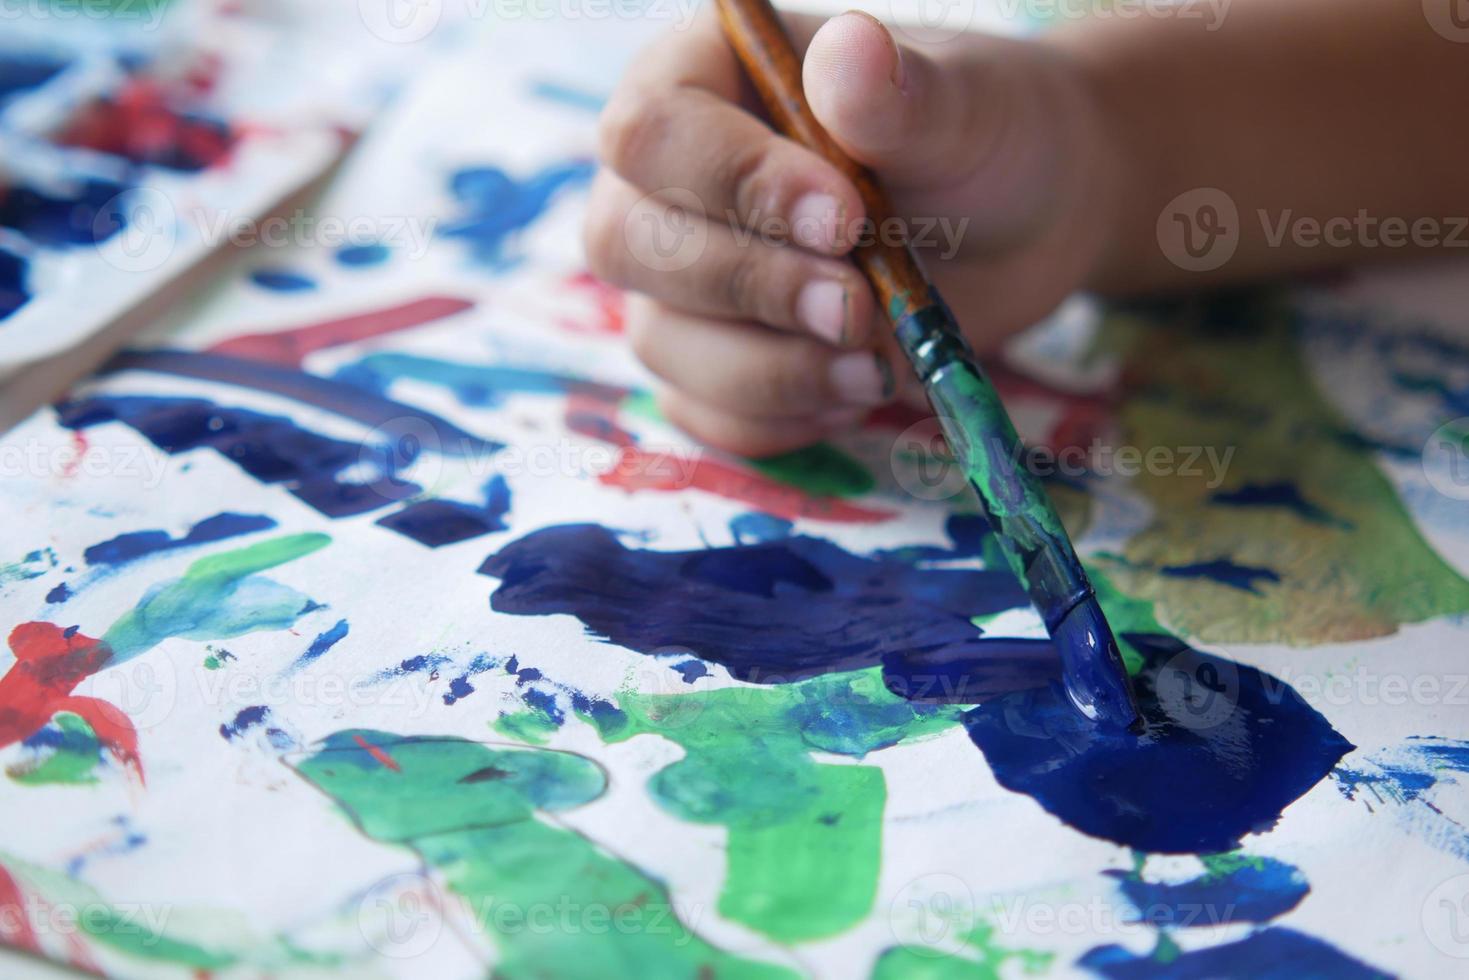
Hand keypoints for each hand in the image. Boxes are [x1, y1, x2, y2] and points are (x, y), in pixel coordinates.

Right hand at [585, 9, 1124, 455]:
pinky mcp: (712, 361)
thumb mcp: (962, 105)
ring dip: (772, 369)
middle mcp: (666, 180)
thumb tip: (849, 50)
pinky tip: (858, 386)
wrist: (1025, 225)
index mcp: (702, 79)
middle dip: (750, 288)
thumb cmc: (982, 138)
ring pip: (660, 341)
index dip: (733, 185)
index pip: (649, 133)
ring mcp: (680, 279)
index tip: (845, 220)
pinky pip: (703, 413)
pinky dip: (783, 417)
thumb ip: (898, 92)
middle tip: (859, 306)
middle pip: (625, 243)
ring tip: (877, 361)